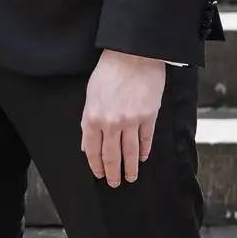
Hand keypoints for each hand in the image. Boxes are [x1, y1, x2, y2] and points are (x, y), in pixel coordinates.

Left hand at [81, 49, 165, 186]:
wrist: (133, 55)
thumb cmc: (109, 71)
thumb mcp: (91, 95)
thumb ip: (88, 122)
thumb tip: (88, 145)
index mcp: (92, 118)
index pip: (92, 151)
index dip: (96, 166)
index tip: (100, 175)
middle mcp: (110, 124)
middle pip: (111, 156)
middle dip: (113, 173)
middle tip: (115, 183)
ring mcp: (131, 121)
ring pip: (130, 153)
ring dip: (130, 168)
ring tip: (131, 177)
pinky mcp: (148, 116)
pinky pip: (145, 140)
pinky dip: (144, 151)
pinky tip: (143, 158)